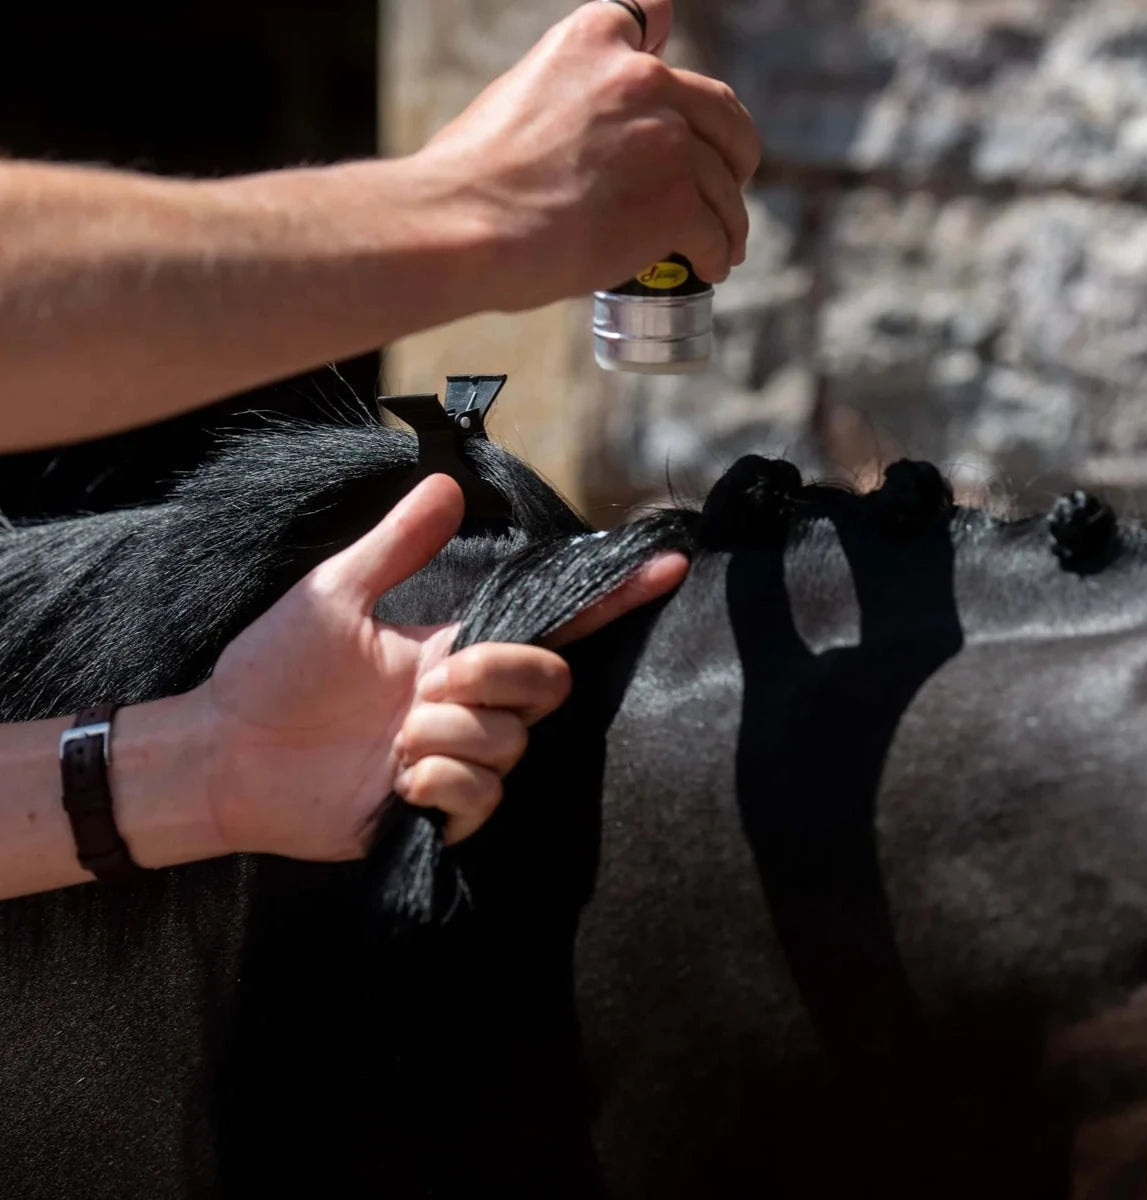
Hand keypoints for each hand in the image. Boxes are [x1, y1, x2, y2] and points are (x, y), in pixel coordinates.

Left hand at [201, 475, 686, 857]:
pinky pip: (481, 796)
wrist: (223, 750)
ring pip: (508, 743)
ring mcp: (454, 760)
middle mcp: (465, 704)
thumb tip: (447, 483)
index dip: (608, 599)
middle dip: (495, 677)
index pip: (547, 624)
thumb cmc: (273, 669)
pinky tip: (393, 780)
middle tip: (426, 686)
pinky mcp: (436, 814)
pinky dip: (437, 783)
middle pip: (545, 683)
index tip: (665, 566)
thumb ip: (397, 545)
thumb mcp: (336, 594)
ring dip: (444, 735)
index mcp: (451, 651)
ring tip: (388, 740)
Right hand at [412, 0, 759, 308]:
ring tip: (721, 246)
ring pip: (724, 183)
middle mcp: (641, 79)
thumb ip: (564, 98)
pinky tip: (709, 267)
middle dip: (731, 150)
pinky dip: (717, 253)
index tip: (674, 100)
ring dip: (728, 216)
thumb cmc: (471, 181)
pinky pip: (715, 232)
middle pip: (721, 110)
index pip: (654, 17)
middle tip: (725, 184)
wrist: (465, 225)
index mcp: (593, 41)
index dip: (668, 64)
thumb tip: (577, 137)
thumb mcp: (516, 97)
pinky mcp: (675, 203)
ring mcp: (666, 142)